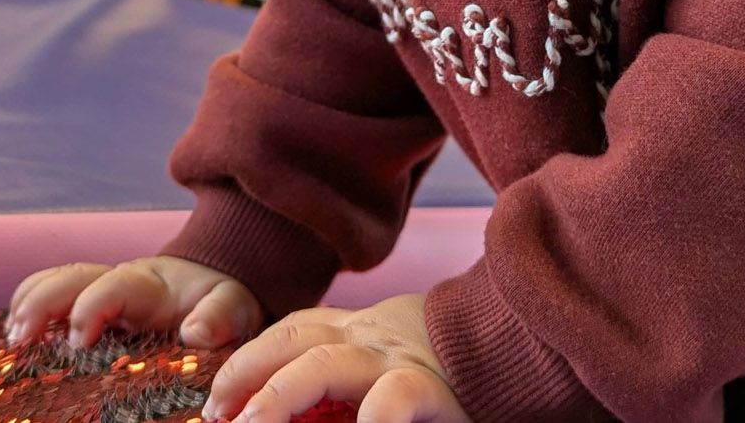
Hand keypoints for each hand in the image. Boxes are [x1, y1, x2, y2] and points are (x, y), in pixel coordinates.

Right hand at [5, 255, 260, 350]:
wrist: (214, 291)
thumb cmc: (221, 304)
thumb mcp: (234, 308)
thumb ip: (220, 316)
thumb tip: (195, 333)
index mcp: (151, 284)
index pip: (114, 285)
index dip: (91, 308)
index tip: (77, 340)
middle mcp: (117, 282)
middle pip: (71, 277)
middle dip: (42, 303)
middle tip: (20, 339)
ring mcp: (98, 292)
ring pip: (53, 282)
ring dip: (27, 305)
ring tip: (10, 341)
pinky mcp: (88, 307)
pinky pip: (49, 297)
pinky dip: (27, 311)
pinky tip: (13, 342)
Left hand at [202, 294, 469, 422]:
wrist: (525, 351)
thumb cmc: (453, 375)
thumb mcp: (393, 368)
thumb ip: (351, 384)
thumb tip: (276, 412)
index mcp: (364, 334)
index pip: (296, 330)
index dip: (249, 359)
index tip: (219, 398)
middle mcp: (376, 340)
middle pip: (297, 340)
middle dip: (248, 373)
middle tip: (219, 415)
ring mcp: (402, 361)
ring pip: (326, 365)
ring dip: (278, 396)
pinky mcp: (433, 392)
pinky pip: (392, 402)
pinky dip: (367, 421)